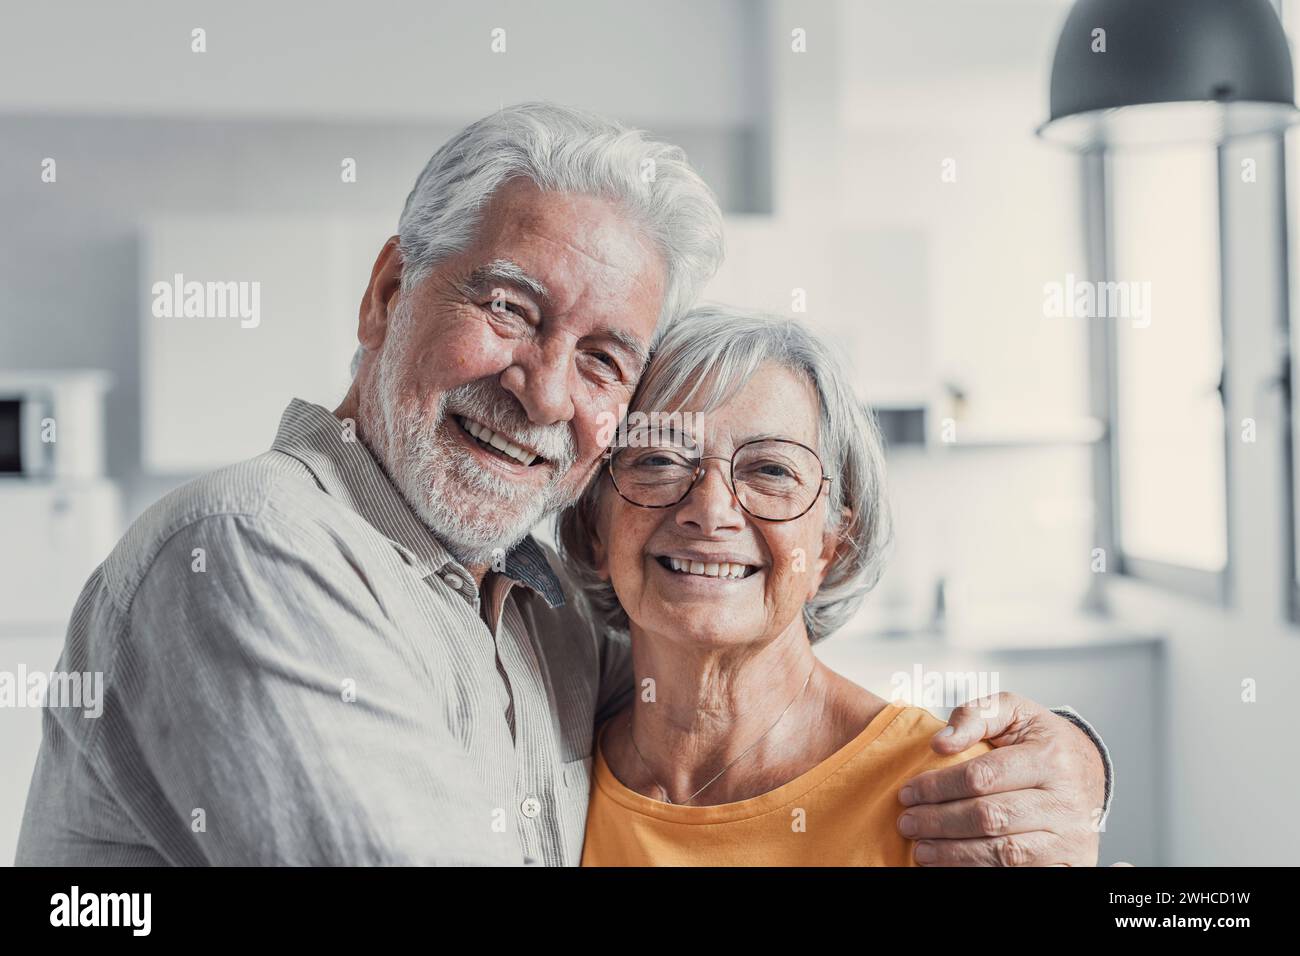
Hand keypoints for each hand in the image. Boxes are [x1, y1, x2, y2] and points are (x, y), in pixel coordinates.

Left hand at [896, 692, 1105, 865]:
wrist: (1087, 770)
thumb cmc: (1039, 739)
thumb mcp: (1011, 710)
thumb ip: (974, 716)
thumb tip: (940, 743)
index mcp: (1050, 758)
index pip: (983, 776)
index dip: (939, 787)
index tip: (908, 792)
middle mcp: (1065, 802)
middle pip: (990, 818)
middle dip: (939, 822)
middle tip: (907, 823)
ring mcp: (1070, 838)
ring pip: (1004, 854)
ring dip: (955, 854)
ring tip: (921, 849)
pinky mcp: (1072, 863)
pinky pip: (1020, 875)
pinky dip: (981, 871)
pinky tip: (952, 865)